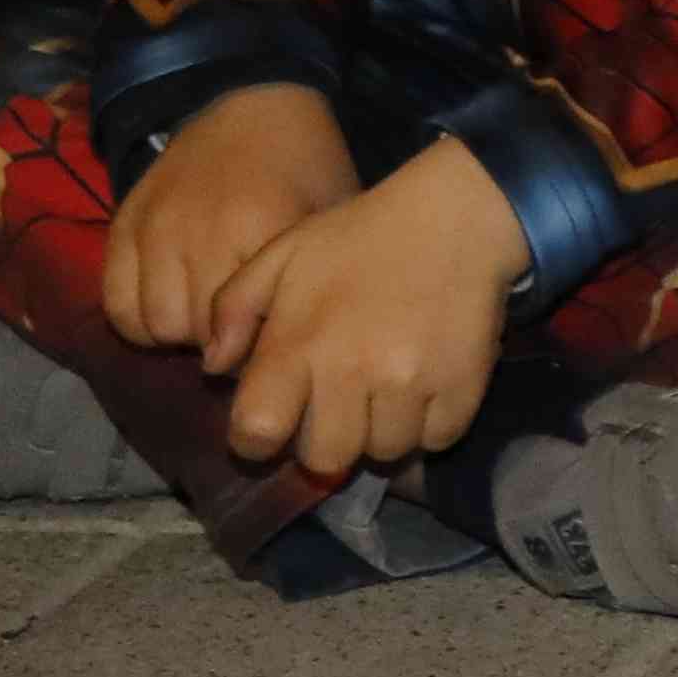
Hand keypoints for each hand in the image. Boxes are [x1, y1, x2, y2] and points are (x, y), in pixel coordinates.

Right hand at [103, 81, 356, 352]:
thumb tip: (286, 351)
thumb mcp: (331, 216)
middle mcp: (199, 233)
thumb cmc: (306, 165)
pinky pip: (116, 306)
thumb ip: (310, 281)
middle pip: (197, 335)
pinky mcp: (122, 227)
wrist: (252, 105)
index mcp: (261, 228)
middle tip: (241, 331)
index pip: (248, 326)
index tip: (273, 343)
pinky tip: (170, 310)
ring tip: (207, 320)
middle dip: (222, 346)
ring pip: (154, 326)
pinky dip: (140, 322)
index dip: (261, 348)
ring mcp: (154, 229)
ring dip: (180, 336)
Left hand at [199, 136, 522, 476]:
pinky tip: (426, 390)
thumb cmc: (360, 236)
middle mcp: (352, 373)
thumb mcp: (282, 254)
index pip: (258, 433)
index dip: (258, 439)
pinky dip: (429, 426)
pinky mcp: (462, 388)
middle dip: (326, 443)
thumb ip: (233, 309)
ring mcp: (411, 384)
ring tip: (385, 397)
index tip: (273, 423)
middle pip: (326, 459)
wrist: (459, 217)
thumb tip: (215, 368)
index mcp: (300, 344)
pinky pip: (437, 440)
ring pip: (386, 454)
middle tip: (339, 410)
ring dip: (381, 434)